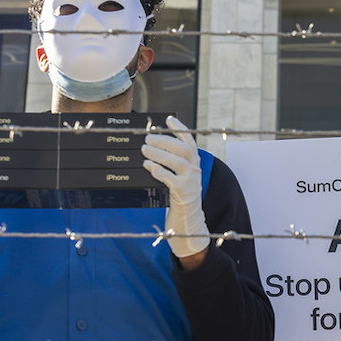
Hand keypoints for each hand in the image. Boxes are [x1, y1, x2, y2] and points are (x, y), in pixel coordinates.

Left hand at [142, 116, 209, 258]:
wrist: (188, 221)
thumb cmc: (179, 197)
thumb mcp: (179, 177)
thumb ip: (171, 164)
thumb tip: (150, 148)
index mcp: (194, 163)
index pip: (190, 141)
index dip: (180, 129)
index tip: (168, 119)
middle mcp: (195, 170)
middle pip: (184, 149)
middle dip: (165, 141)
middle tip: (147, 138)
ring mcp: (192, 181)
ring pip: (178, 162)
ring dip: (160, 154)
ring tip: (144, 150)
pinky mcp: (184, 193)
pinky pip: (171, 178)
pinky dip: (159, 171)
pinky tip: (148, 166)